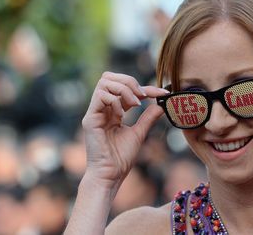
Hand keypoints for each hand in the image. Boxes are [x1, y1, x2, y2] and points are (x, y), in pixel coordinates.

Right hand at [81, 72, 168, 187]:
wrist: (111, 175)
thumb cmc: (121, 158)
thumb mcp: (139, 133)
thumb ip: (148, 118)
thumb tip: (161, 104)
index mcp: (112, 111)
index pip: (126, 89)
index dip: (146, 87)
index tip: (163, 93)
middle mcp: (101, 108)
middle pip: (109, 77)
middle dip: (129, 81)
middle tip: (142, 96)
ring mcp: (94, 112)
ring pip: (105, 82)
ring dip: (124, 90)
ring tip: (134, 105)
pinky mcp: (89, 119)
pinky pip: (101, 96)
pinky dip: (115, 101)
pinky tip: (121, 115)